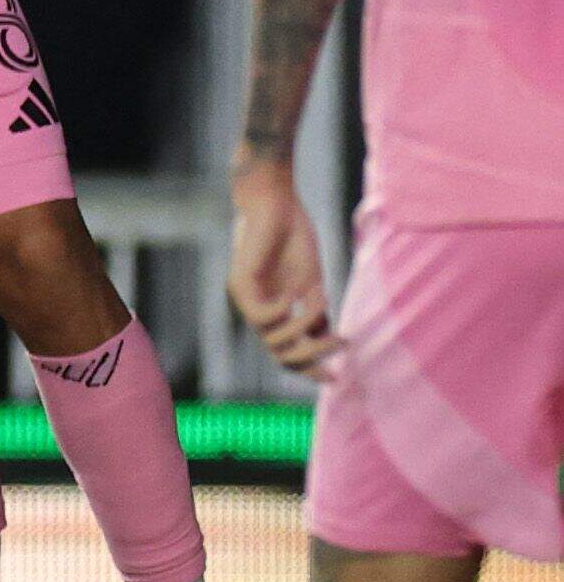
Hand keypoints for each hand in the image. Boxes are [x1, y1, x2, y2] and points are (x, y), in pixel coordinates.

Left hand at [227, 155, 338, 374]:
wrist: (275, 203)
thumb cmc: (293, 238)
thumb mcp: (312, 282)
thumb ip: (316, 312)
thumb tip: (328, 341)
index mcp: (274, 313)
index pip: (288, 353)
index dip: (311, 369)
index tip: (336, 378)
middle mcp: (257, 311)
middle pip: (280, 355)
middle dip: (314, 356)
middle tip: (342, 343)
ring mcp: (245, 299)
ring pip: (273, 339)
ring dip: (305, 326)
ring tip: (322, 300)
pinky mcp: (239, 284)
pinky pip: (264, 315)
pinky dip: (288, 310)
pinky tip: (299, 292)